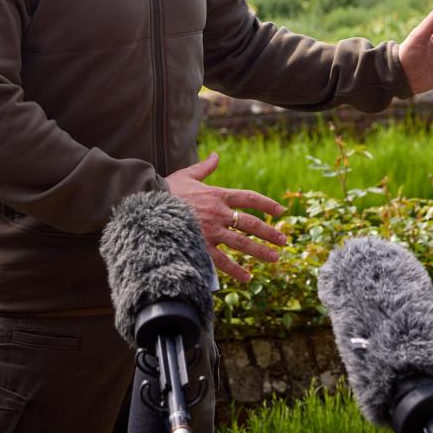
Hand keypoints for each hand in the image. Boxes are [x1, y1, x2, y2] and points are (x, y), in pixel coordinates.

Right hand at [165, 153, 288, 281]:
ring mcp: (210, 231)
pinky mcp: (200, 246)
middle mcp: (219, 213)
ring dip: (260, 252)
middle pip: (251, 224)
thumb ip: (205, 167)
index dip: (267, 204)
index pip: (249, 198)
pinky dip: (235, 270)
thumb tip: (216, 155)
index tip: (280, 211)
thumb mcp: (187, 174)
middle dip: (270, 233)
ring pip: (241, 243)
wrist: (147, 206)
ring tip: (274, 259)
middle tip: (284, 241)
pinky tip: (247, 277)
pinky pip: (221, 261)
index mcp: (218, 195)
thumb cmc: (166, 190)